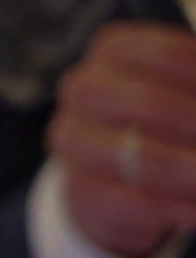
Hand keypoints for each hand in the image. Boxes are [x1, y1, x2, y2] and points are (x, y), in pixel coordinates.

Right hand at [48, 22, 195, 257]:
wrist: (109, 170)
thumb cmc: (162, 116)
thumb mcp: (184, 89)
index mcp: (112, 50)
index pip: (166, 52)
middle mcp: (83, 88)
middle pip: (148, 102)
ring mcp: (74, 140)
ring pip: (137, 156)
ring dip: (189, 169)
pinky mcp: (78, 188)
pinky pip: (132, 200)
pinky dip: (176, 207)